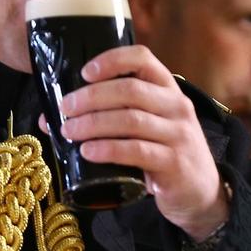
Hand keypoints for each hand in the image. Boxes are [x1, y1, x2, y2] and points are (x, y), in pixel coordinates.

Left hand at [44, 45, 227, 240]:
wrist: (199, 191)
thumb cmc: (164, 153)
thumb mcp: (147, 128)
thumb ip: (109, 118)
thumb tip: (51, 118)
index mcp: (168, 89)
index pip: (143, 59)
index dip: (112, 60)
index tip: (85, 72)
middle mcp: (177, 106)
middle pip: (131, 90)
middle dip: (92, 97)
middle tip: (65, 108)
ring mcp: (178, 134)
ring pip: (131, 120)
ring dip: (94, 123)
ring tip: (68, 131)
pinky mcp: (174, 162)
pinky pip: (137, 151)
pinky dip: (108, 149)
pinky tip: (88, 151)